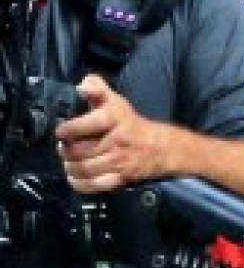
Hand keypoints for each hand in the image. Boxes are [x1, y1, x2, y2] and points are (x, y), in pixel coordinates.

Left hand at [55, 74, 167, 192]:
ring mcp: (119, 161)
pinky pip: (93, 185)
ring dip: (70, 166)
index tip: (60, 131)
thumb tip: (84, 83)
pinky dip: (79, 182)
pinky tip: (75, 175)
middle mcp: (118, 141)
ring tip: (68, 160)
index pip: (93, 122)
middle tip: (63, 146)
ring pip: (84, 168)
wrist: (159, 148)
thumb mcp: (117, 103)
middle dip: (66, 150)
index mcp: (117, 119)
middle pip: (81, 150)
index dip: (72, 128)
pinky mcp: (120, 178)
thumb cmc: (131, 124)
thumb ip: (98, 90)